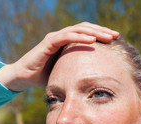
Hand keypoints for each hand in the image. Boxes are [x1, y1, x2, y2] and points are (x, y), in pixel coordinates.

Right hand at [0, 22, 118, 91]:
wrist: (23, 78)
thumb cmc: (44, 76)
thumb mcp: (65, 72)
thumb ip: (77, 70)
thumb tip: (95, 79)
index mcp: (67, 42)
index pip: (87, 33)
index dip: (101, 34)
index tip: (116, 40)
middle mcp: (62, 36)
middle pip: (85, 28)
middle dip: (102, 31)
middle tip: (116, 35)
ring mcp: (55, 37)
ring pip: (78, 29)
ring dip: (95, 32)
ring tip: (109, 37)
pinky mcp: (49, 42)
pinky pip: (67, 37)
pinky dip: (80, 37)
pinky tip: (92, 41)